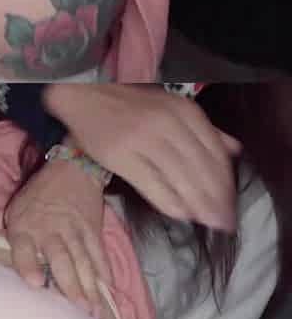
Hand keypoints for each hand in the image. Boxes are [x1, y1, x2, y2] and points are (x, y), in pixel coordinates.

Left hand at [5, 156, 111, 308]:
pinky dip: (105, 273)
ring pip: (83, 261)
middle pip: (61, 259)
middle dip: (70, 285)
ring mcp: (74, 231)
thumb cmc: (38, 194)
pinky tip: (108, 291)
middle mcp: (50, 231)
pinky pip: (99, 254)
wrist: (72, 169)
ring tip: (94, 311)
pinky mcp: (93, 231)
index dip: (29, 266)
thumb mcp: (15, 208)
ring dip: (90, 287)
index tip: (36, 284)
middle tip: (77, 310)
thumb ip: (5, 231)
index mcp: (25, 227)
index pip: (24, 248)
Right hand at [44, 84, 241, 231]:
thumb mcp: (172, 107)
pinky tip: (180, 214)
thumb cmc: (129, 104)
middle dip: (215, 199)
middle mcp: (167, 124)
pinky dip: (169, 202)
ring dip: (197, 204)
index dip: (225, 182)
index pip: (215, 152)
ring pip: (180, 178)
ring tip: (206, 222)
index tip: (230, 204)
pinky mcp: (120, 156)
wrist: (86, 96)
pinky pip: (152, 185)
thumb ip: (203, 128)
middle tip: (223, 222)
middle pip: (200, 168)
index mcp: (184, 111)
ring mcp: (143, 140)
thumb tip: (233, 150)